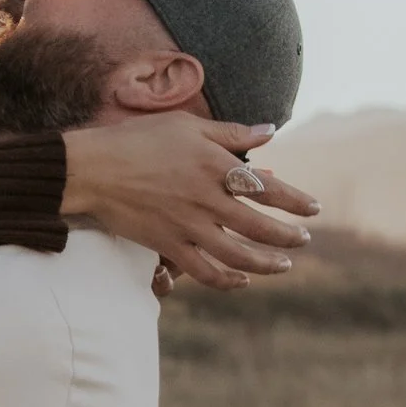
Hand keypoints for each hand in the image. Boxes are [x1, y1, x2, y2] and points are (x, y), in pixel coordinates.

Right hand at [61, 115, 318, 290]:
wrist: (91, 169)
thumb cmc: (137, 139)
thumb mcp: (187, 125)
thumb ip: (231, 132)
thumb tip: (271, 132)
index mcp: (215, 165)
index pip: (268, 189)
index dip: (296, 201)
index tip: (314, 209)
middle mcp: (207, 199)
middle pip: (260, 227)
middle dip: (288, 236)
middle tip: (303, 239)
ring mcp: (188, 226)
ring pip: (239, 255)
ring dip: (267, 264)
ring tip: (284, 265)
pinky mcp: (168, 246)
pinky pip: (205, 272)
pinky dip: (228, 281)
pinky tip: (241, 280)